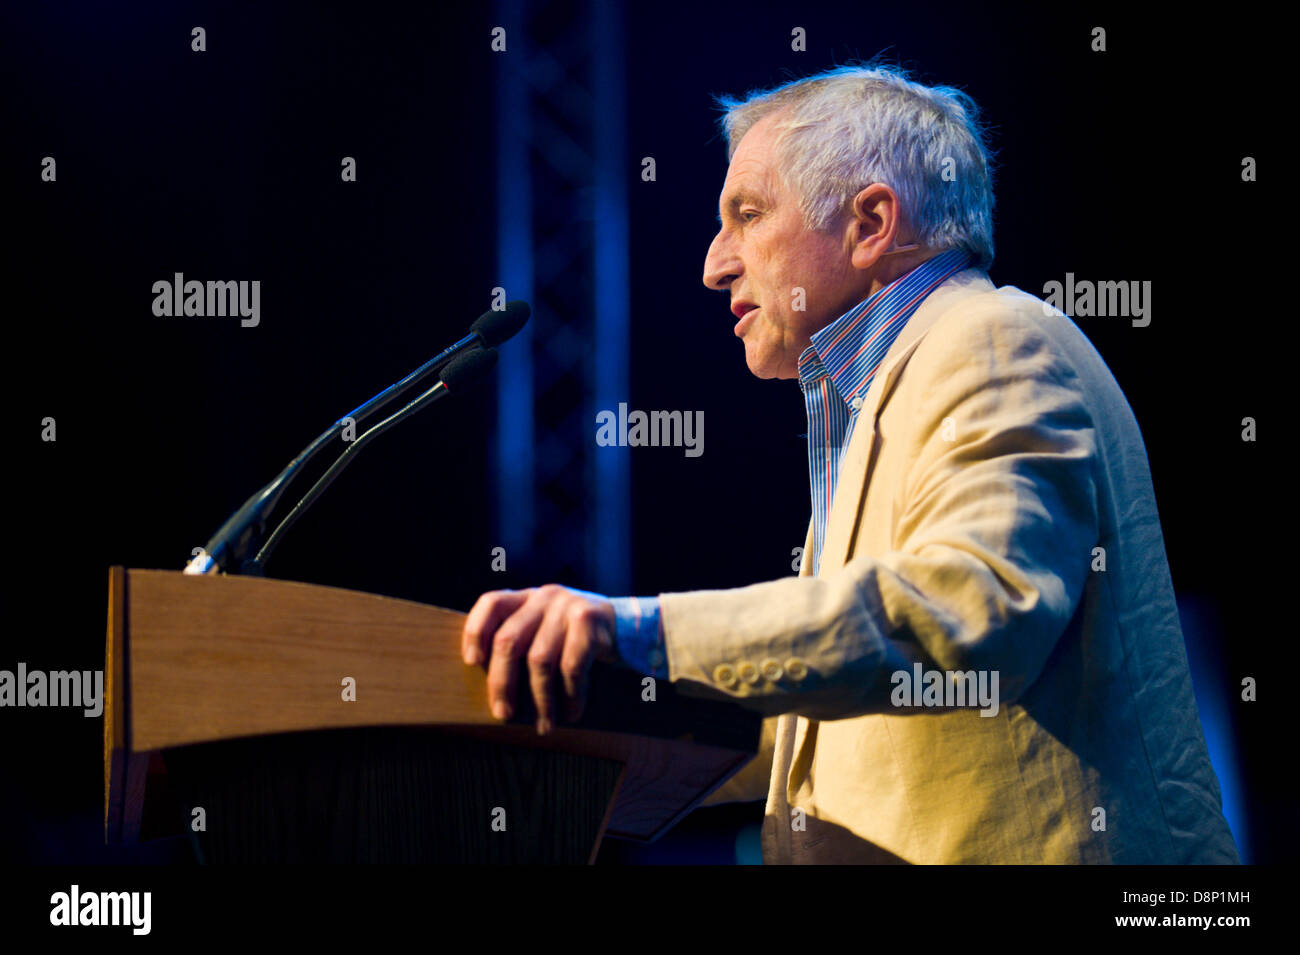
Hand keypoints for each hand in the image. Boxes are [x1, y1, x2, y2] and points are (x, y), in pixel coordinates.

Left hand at [461, 585, 617, 734]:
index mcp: (526, 598)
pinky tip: (570, 712)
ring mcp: (567, 607)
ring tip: (544, 724)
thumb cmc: (574, 638)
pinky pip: (572, 666)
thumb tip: (492, 690)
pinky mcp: (590, 621)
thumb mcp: (546, 629)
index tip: (472, 662)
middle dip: (502, 683)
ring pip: (539, 659)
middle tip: (503, 714)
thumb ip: (521, 641)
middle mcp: (544, 597)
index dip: (476, 631)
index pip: (491, 603)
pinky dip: (570, 695)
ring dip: (540, 699)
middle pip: (508, 640)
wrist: (626, 626)